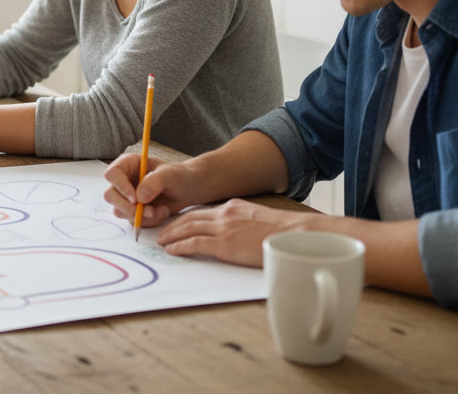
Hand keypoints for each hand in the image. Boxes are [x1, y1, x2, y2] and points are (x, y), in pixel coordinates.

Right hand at [102, 154, 200, 227]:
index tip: (135, 199)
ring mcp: (126, 196)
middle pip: (110, 195)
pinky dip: (147, 221)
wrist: (186, 190)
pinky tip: (161, 212)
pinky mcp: (132, 210)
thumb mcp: (169, 175)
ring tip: (161, 210)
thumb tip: (139, 197)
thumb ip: (154, 182)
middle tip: (149, 212)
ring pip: (119, 211)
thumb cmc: (178, 176)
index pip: (112, 174)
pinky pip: (132, 220)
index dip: (120, 187)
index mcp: (128, 164)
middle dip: (128, 207)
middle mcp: (123, 180)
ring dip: (140, 216)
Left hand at [156, 198, 310, 266]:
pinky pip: (195, 243)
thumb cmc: (283, 232)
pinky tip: (172, 250)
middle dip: (174, 226)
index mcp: (234, 207)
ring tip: (162, 242)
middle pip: (190, 218)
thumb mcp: (259, 220)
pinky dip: (180, 246)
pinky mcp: (224, 244)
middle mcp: (225, 214)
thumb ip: (244, 223)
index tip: (177, 224)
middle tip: (162, 233)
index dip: (187, 219)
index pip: (203, 212)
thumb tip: (238, 234)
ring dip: (172, 235)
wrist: (295, 234)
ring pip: (188, 228)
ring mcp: (223, 228)